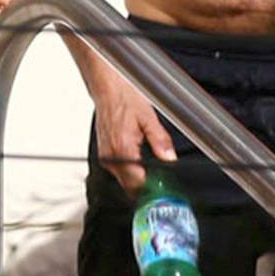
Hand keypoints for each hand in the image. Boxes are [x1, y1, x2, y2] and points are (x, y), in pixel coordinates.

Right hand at [92, 62, 176, 197]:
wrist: (106, 86)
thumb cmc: (124, 96)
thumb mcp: (148, 117)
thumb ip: (160, 141)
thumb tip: (170, 158)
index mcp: (122, 149)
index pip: (137, 184)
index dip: (152, 189)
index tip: (163, 189)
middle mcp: (111, 156)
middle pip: (130, 186)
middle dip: (146, 186)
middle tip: (161, 179)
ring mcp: (106, 156)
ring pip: (124, 180)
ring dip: (137, 177)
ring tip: (150, 165)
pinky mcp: (104, 153)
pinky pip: (119, 170)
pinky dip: (129, 168)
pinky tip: (138, 156)